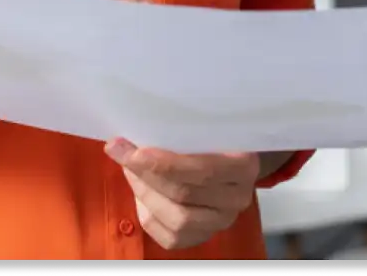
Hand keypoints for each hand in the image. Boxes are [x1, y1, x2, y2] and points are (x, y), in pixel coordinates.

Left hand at [105, 139, 258, 250]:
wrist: (232, 163)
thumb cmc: (212, 139)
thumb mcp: (203, 129)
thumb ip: (175, 132)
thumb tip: (128, 138)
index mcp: (244, 165)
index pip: (202, 170)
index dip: (163, 164)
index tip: (133, 150)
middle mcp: (237, 198)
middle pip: (184, 194)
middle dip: (146, 174)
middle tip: (123, 154)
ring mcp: (222, 222)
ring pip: (176, 219)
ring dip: (145, 193)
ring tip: (132, 171)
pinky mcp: (203, 238)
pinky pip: (169, 236)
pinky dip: (148, 214)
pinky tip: (142, 193)